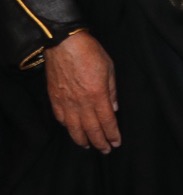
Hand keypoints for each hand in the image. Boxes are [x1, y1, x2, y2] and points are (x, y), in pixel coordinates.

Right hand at [45, 32, 119, 151]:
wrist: (63, 44)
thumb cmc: (89, 53)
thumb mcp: (109, 68)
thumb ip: (112, 90)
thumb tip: (114, 108)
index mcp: (97, 95)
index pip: (107, 121)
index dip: (112, 134)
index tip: (116, 142)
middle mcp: (81, 103)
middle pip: (91, 129)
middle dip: (99, 142)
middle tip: (105, 150)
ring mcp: (66, 102)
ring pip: (74, 128)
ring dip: (82, 139)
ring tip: (89, 146)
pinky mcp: (54, 99)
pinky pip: (61, 118)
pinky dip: (67, 127)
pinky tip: (72, 130)